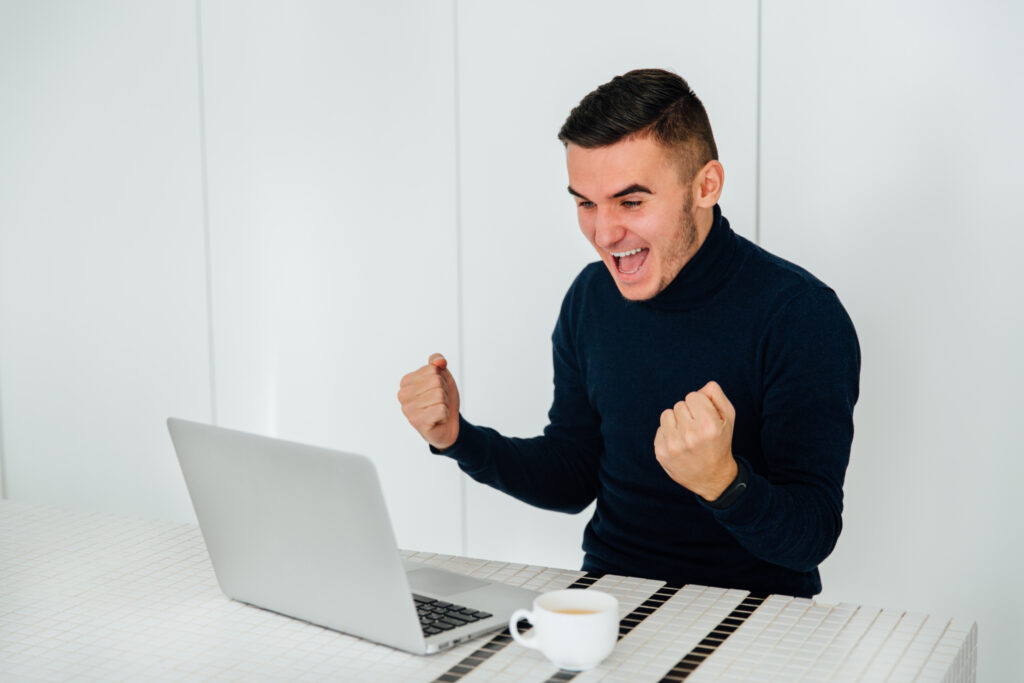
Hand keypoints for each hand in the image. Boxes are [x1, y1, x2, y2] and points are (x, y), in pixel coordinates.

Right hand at [397, 353, 460, 450]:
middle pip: (436, 381)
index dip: (441, 379)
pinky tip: (438, 419)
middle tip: (438, 402)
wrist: (447, 425)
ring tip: (437, 410)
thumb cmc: (442, 400)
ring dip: (445, 404)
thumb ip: (438, 361)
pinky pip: (441, 409)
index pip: (432, 369)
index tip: (436, 390)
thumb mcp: (443, 376)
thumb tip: (439, 361)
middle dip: (444, 392)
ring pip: (439, 395)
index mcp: (406, 381)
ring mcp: (408, 409)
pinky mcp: (416, 422)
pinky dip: (445, 414)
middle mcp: (403, 395)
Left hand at [653, 381, 737, 500]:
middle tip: (697, 429)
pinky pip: (660, 428)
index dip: (700, 405)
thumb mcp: (728, 418)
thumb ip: (716, 396)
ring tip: (687, 435)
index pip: (693, 396)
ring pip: (667, 414)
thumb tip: (701, 388)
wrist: (712, 477)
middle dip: (688, 413)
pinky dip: (668, 433)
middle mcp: (690, 436)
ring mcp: (673, 445)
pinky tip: (679, 444)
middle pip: (680, 404)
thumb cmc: (719, 442)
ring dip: (676, 421)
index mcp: (709, 426)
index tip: (705, 418)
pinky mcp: (661, 452)